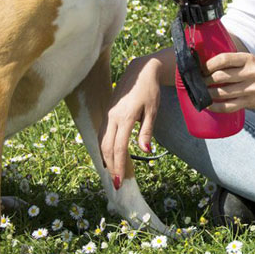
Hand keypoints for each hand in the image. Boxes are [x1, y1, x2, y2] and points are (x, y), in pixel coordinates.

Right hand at [99, 52, 167, 184]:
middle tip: (116, 183)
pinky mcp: (107, 112)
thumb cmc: (149, 90)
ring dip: (105, 158)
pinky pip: (102, 133)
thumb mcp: (153, 110)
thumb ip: (147, 131)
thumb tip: (145, 150)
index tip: (120, 180)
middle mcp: (113, 117)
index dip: (119, 165)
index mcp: (125, 117)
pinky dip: (103, 147)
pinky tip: (107, 155)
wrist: (139, 71)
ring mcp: (108, 114)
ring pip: (102, 140)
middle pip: (107, 147)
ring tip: (111, 172)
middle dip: (111, 166)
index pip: (119, 147)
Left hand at [202, 52, 254, 111]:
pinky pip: (229, 106)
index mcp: (249, 59)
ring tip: (200, 94)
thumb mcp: (254, 61)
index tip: (201, 68)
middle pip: (219, 77)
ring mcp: (251, 89)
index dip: (208, 64)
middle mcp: (250, 73)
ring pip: (221, 92)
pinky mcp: (251, 102)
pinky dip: (216, 107)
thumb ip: (236, 63)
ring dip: (207, 94)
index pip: (223, 59)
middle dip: (204, 80)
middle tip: (197, 82)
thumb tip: (210, 66)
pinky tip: (209, 105)